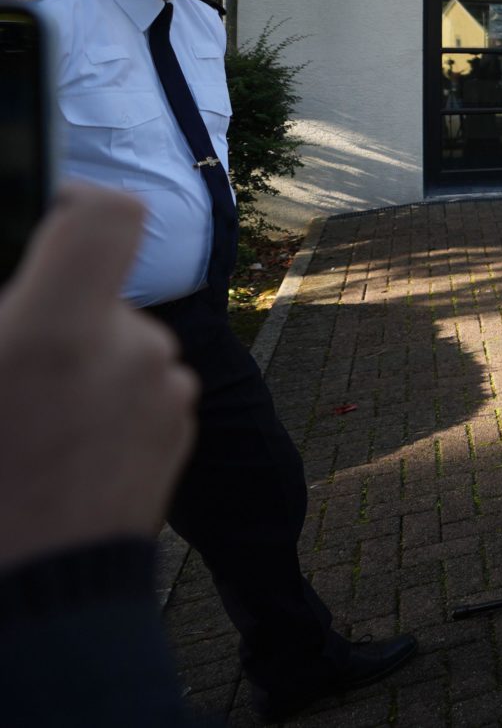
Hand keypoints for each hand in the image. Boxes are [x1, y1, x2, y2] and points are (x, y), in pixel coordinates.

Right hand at [0, 186, 197, 569]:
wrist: (34, 601)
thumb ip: (10, 313)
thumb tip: (23, 295)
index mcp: (63, 330)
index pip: (107, 216)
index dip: (79, 203)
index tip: (53, 218)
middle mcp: (132, 350)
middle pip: (102, 295)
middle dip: (57, 317)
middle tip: (13, 372)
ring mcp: (166, 393)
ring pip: (119, 346)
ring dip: (81, 367)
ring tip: (30, 428)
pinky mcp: (181, 433)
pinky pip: (141, 391)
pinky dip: (105, 405)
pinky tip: (62, 453)